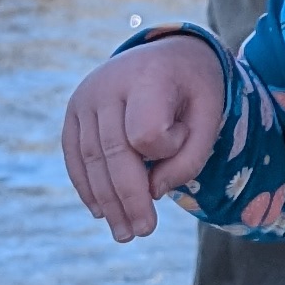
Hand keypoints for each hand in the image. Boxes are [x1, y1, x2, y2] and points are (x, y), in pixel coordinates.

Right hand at [63, 38, 226, 242]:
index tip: (182, 139)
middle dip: (128, 199)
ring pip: (91, 159)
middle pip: (113, 153)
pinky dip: (86, 185)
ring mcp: (85, 96)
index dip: (167, 152)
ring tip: (124, 232)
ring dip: (106, 201)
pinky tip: (100, 211)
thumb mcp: (210, 117)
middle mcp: (107, 83)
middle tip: (142, 232)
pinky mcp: (73, 109)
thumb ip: (190, 158)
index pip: (146, 133)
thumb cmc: (194, 89)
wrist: (168, 52)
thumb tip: (152, 193)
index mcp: (147, 76)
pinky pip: (74, 154)